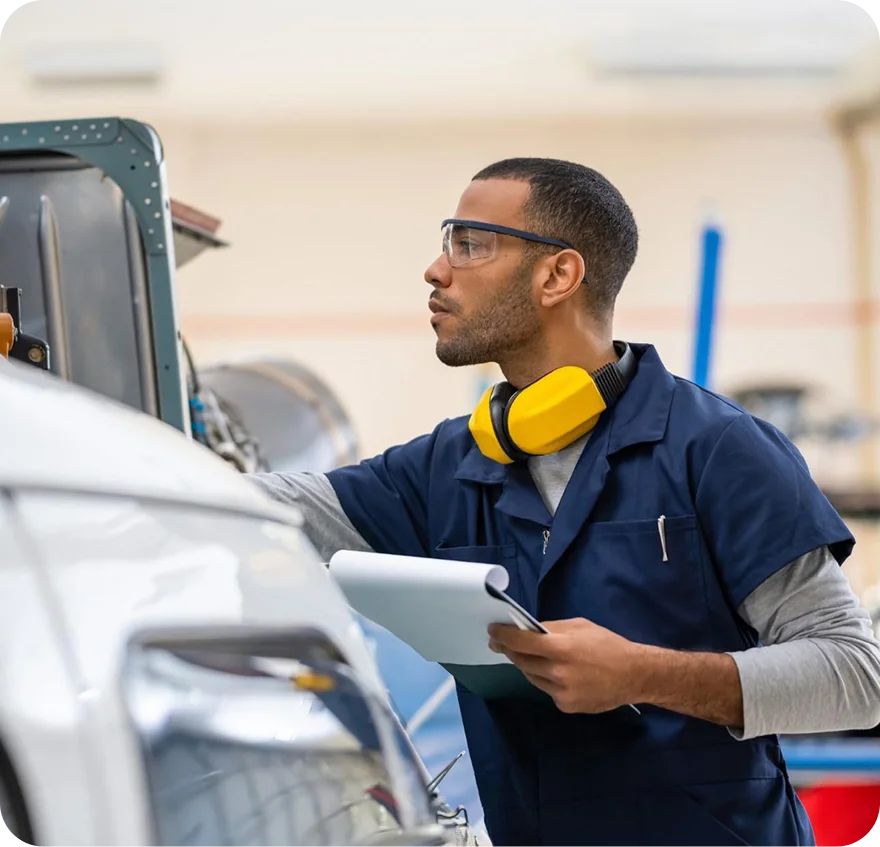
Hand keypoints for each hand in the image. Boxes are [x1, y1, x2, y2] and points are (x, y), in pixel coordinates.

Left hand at [487, 617, 642, 713]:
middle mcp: (558, 672)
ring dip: (527, 665)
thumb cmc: (608, 644)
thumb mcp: (579, 626)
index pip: (521, 642)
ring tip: (530, 655)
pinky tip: (556, 672)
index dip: (503, 636)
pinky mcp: (566, 706)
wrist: (634, 675)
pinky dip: (546, 679)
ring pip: (531, 677)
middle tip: (501, 643)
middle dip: (510, 650)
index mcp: (561, 648)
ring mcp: (561, 692)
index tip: (492, 632)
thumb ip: (552, 629)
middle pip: (522, 661)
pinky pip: (546, 690)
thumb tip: (528, 630)